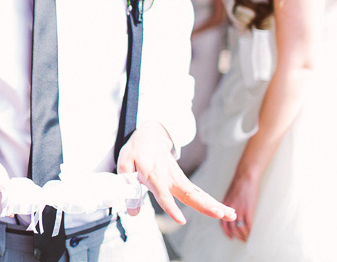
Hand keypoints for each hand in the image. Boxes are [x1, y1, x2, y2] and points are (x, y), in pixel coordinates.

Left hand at [117, 122, 235, 223]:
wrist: (151, 134)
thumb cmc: (137, 150)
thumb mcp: (125, 164)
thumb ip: (128, 188)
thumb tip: (133, 211)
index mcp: (154, 174)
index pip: (163, 193)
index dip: (171, 207)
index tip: (181, 220)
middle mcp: (170, 177)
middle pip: (189, 194)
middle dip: (205, 205)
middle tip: (220, 214)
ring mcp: (179, 178)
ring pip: (198, 194)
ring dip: (215, 204)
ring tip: (230, 214)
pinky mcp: (184, 181)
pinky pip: (199, 193)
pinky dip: (212, 201)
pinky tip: (225, 211)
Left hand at [220, 171, 258, 241]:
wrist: (245, 177)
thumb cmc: (239, 185)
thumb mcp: (230, 195)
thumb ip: (230, 204)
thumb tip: (230, 210)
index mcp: (224, 206)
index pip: (222, 222)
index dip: (226, 231)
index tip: (229, 236)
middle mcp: (230, 209)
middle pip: (231, 227)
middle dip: (236, 235)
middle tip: (241, 239)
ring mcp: (239, 210)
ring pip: (240, 228)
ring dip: (243, 235)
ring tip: (247, 238)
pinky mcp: (248, 209)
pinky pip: (248, 224)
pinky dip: (250, 231)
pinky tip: (252, 233)